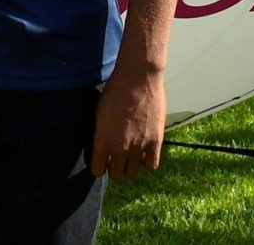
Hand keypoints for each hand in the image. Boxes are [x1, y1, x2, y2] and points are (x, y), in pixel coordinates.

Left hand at [90, 65, 166, 181]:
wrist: (138, 78)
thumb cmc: (115, 91)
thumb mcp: (99, 114)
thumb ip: (100, 135)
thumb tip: (102, 148)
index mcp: (103, 141)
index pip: (97, 170)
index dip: (99, 166)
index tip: (101, 161)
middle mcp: (120, 148)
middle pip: (116, 174)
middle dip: (114, 168)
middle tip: (116, 158)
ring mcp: (139, 147)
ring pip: (133, 173)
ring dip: (131, 166)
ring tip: (131, 156)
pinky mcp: (155, 143)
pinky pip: (152, 166)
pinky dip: (147, 162)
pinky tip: (144, 152)